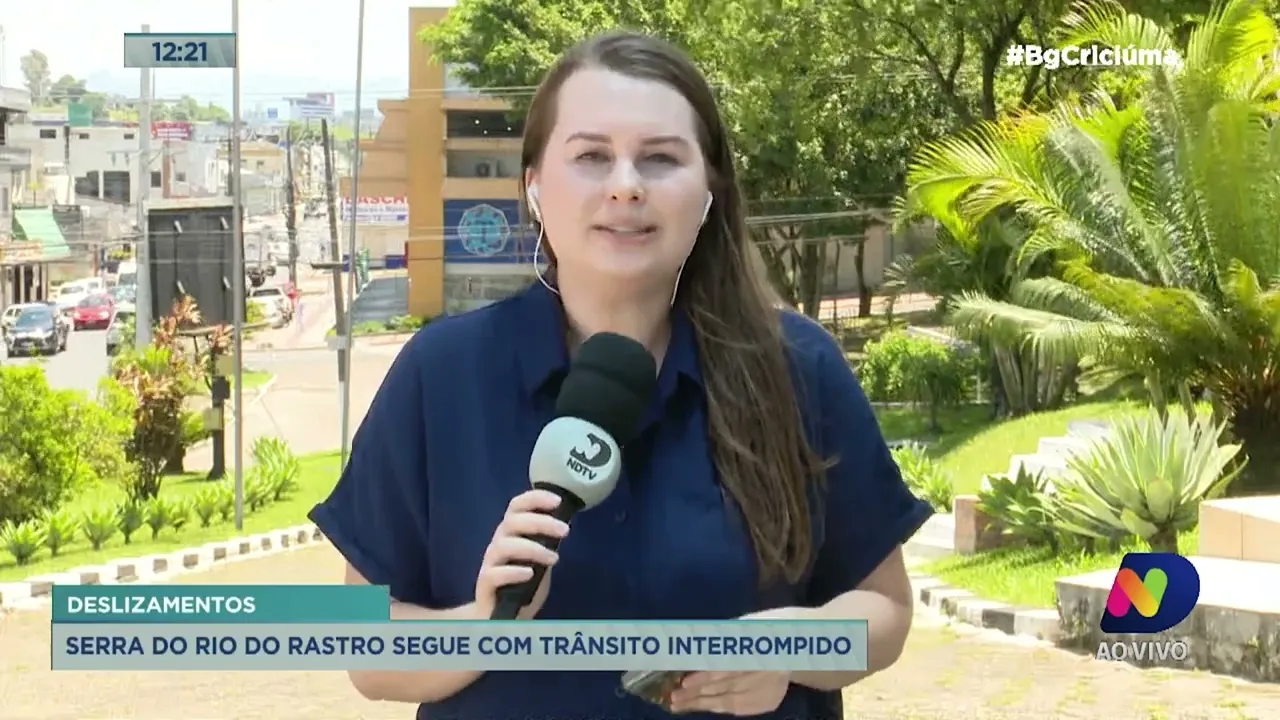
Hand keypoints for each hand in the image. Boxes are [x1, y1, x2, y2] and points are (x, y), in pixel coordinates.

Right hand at [473, 489, 567, 619]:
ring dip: (533, 549)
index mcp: (511, 533)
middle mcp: (499, 543)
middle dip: (541, 522)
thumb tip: (564, 524)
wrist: (502, 615)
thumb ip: (547, 543)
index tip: (557, 501)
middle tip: (565, 531)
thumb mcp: (540, 560)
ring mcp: (490, 562)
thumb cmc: (523, 583)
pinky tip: (529, 574)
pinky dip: (513, 571)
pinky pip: (495, 573)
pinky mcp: (485, 583)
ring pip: (505, 546)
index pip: (517, 506)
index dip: (535, 499)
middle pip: (513, 522)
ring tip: (554, 559)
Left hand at [665, 607, 803, 714]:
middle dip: (698, 692)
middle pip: (725, 685)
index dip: (706, 674)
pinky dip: (718, 706)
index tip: (684, 680)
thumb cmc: (770, 628)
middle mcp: (764, 671)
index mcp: (760, 648)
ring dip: (702, 702)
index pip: (728, 666)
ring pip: (729, 699)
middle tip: (674, 696)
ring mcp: (767, 690)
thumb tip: (694, 642)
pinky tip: (701, 706)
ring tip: (679, 703)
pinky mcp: (768, 701)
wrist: (803, 645)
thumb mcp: (750, 624)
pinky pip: (738, 707)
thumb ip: (726, 637)